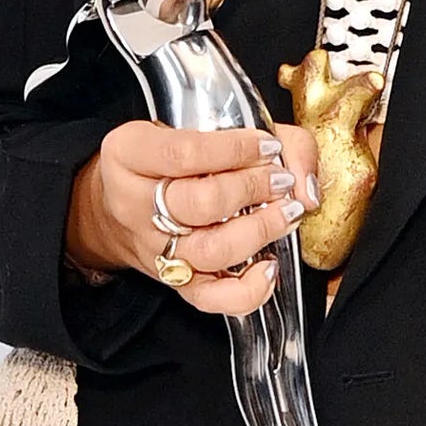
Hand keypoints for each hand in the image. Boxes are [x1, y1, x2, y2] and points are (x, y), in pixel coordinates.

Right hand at [66, 120, 320, 318]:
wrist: (120, 205)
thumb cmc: (173, 160)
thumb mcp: (200, 126)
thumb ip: (270, 137)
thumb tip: (305, 183)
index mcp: (130, 154)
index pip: (185, 153)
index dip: (237, 150)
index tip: (268, 147)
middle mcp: (134, 204)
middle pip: (200, 203)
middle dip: (253, 188)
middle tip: (280, 180)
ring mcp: (153, 248)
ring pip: (210, 250)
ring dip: (260, 230)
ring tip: (286, 212)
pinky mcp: (173, 282)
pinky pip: (210, 298)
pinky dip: (247, 289)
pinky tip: (269, 266)